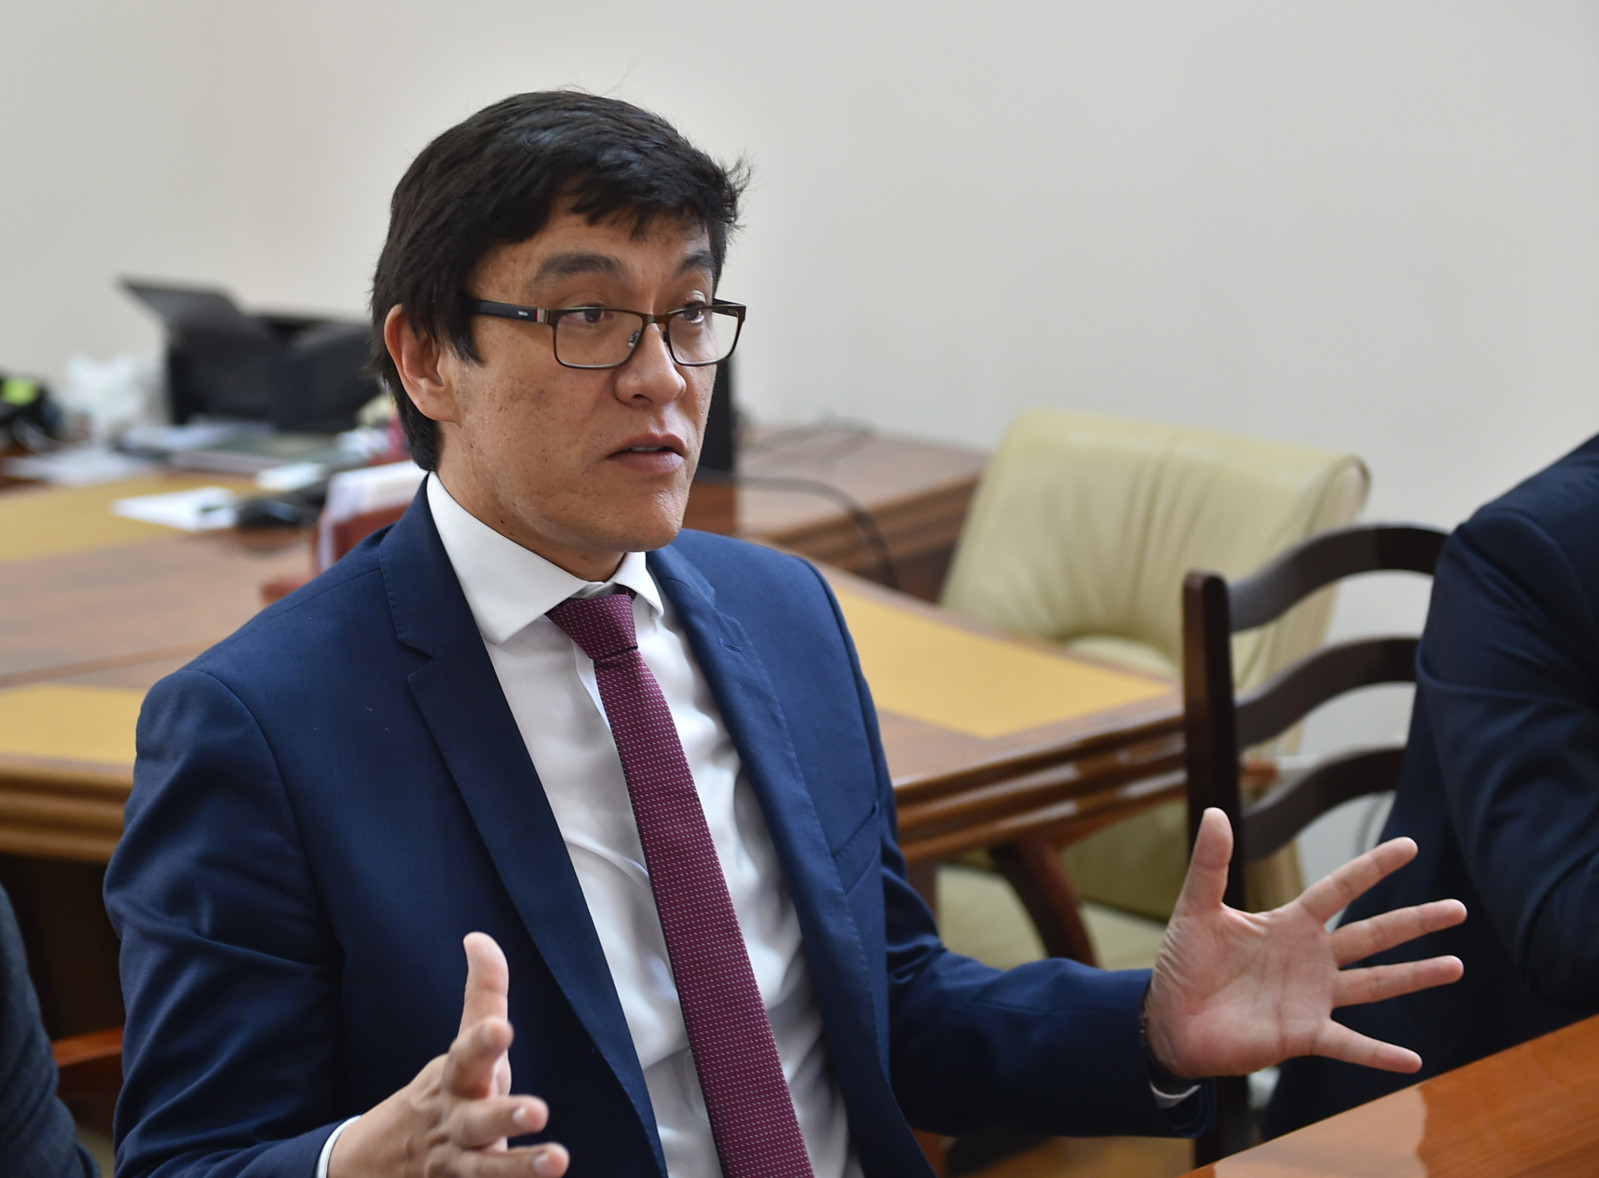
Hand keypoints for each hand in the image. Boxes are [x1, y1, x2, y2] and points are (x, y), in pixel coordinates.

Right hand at [329, 932, 569, 1176]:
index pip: (467, 1056)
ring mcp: (453, 1166)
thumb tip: (479, 938)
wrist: (370, 1166)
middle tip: (538, 1110)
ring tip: (558, 1160)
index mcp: (455, 1080)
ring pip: (483, 1172)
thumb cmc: (443, 1094)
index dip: (483, 1042)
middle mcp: (453, 1122)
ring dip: (518, 1169)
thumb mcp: (460, 1048)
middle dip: (504, 1115)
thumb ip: (482, 996)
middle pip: (476, 1120)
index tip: (503, 1029)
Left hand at [1144, 808, 1465, 1079]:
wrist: (1169, 1020)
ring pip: (1374, 983)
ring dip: (1414, 977)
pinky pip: (1349, 1044)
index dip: (1373, 867)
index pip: (1340, 888)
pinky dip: (1379, 1054)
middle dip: (1414, 921)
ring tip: (1456, 966)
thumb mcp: (1195, 908)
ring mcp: (1312, 998)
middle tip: (1458, 908)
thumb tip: (1215, 813)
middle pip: (1372, 934)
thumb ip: (1210, 864)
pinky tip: (1414, 1061)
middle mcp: (1310, 958)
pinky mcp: (1302, 1035)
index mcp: (1289, 923)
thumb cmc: (1183, 964)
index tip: (1409, 846)